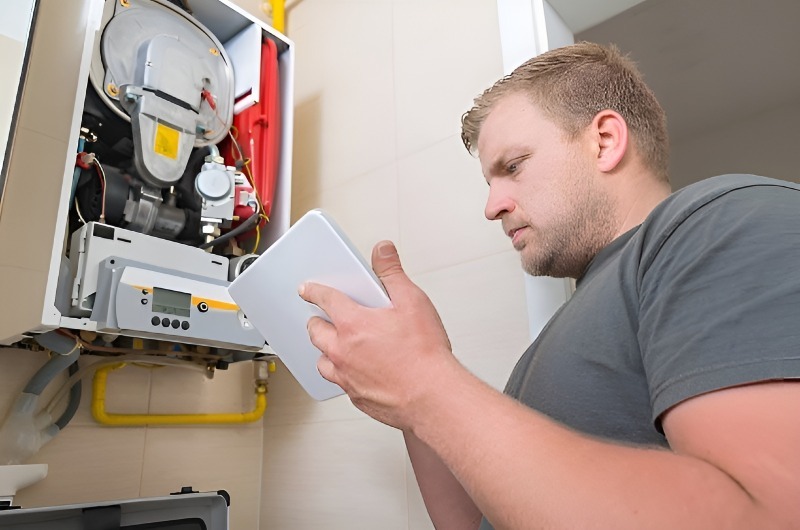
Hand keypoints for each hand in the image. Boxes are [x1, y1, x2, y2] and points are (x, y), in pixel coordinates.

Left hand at [300, 240, 456, 429]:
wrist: (432, 397)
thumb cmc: (424, 354)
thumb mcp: (412, 302)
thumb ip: (393, 273)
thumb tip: (382, 250)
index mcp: (353, 324)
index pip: (325, 299)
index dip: (314, 291)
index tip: (307, 289)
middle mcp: (342, 350)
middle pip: (315, 332)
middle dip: (316, 322)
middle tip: (322, 318)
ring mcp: (346, 376)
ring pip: (322, 361)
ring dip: (326, 351)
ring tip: (337, 346)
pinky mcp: (356, 396)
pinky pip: (339, 382)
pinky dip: (342, 374)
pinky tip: (355, 371)